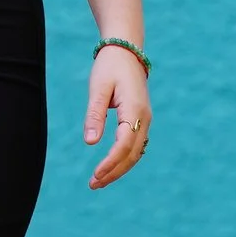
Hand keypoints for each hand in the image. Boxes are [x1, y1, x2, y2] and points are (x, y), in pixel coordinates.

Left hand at [84, 44, 151, 188]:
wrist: (126, 51)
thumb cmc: (109, 67)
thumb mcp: (97, 88)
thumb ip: (94, 115)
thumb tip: (90, 143)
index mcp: (134, 110)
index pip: (123, 144)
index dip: (110, 162)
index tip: (95, 175)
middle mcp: (144, 118)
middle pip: (132, 154)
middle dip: (114, 171)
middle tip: (93, 184)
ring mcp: (145, 120)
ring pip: (136, 153)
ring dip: (119, 168)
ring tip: (98, 181)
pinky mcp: (141, 120)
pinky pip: (135, 146)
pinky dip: (124, 159)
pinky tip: (110, 167)